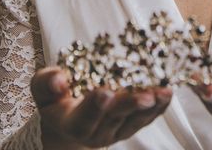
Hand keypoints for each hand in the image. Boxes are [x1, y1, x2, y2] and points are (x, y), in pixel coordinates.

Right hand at [31, 66, 172, 148]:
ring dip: (152, 106)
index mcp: (72, 123)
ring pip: (136, 120)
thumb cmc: (54, 99)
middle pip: (116, 119)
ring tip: (165, 91)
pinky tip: (169, 92)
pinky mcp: (131, 126)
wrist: (67, 121)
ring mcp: (117, 131)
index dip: (94, 107)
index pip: (84, 119)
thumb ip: (47, 82)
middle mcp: (97, 132)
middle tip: (146, 95)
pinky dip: (160, 106)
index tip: (104, 92)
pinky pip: (148, 118)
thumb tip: (58, 79)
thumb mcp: (42, 88)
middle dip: (131, 105)